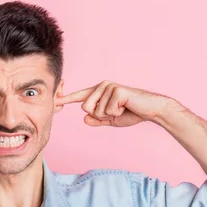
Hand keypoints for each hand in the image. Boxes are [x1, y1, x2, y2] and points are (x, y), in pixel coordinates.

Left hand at [56, 80, 175, 126]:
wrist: (150, 111)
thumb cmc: (132, 113)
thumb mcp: (111, 119)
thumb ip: (97, 120)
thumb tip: (84, 119)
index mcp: (99, 92)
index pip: (80, 97)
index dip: (67, 98)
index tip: (55, 99)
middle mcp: (102, 86)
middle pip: (86, 107)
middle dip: (100, 116)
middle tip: (116, 111)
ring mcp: (109, 86)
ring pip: (97, 110)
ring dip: (110, 114)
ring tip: (122, 108)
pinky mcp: (116, 89)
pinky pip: (107, 109)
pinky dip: (117, 112)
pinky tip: (126, 105)